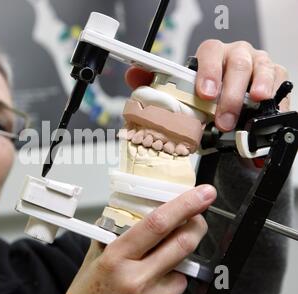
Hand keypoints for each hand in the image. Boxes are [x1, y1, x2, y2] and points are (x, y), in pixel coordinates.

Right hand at [64, 185, 215, 293]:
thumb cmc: (88, 292)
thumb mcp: (95, 257)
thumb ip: (113, 233)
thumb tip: (131, 210)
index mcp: (116, 256)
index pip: (157, 224)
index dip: (184, 206)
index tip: (201, 195)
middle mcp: (135, 277)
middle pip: (182, 243)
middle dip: (197, 225)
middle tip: (198, 216)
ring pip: (185, 267)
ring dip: (182, 256)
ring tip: (162, 257)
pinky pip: (178, 286)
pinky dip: (174, 276)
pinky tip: (157, 278)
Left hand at [125, 40, 289, 131]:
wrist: (228, 105)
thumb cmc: (206, 94)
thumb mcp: (180, 89)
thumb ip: (155, 82)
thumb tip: (133, 75)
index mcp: (212, 55)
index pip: (209, 52)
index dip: (208, 72)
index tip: (205, 94)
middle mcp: (236, 55)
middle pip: (238, 64)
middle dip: (230, 94)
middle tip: (223, 120)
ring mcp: (258, 65)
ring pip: (263, 69)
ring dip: (258, 89)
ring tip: (253, 105)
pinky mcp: (276, 78)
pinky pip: (281, 84)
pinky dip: (276, 101)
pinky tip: (268, 112)